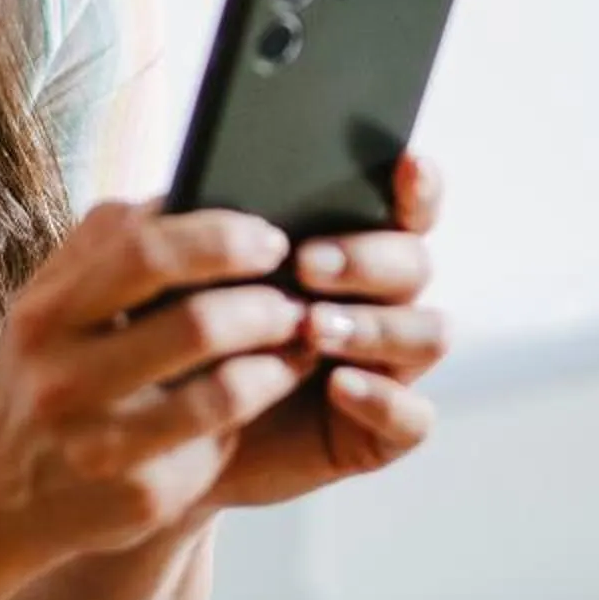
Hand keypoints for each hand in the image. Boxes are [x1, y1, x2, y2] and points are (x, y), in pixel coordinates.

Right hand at [0, 199, 315, 559]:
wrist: (4, 494)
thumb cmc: (51, 372)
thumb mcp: (52, 304)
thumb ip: (107, 243)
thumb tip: (192, 187)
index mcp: (46, 316)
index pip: (143, 253)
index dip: (219, 238)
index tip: (268, 236)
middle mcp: (64, 382)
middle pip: (193, 323)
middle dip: (262, 299)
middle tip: (296, 287)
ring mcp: (103, 444)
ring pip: (222, 388)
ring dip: (278, 349)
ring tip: (300, 327)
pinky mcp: (142, 494)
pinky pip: (226, 436)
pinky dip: (265, 394)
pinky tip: (281, 374)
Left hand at [197, 152, 448, 513]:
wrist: (170, 434)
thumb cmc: (187, 337)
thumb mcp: (190, 277)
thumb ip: (214, 230)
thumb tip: (227, 188)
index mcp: (351, 247)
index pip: (405, 206)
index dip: (417, 186)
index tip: (406, 165)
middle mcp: (381, 301)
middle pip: (415, 264)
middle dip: (366, 258)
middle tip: (305, 264)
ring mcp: (388, 365)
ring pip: (428, 334)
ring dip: (376, 325)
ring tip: (312, 327)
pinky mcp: (380, 430)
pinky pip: (413, 417)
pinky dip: (382, 398)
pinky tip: (339, 385)